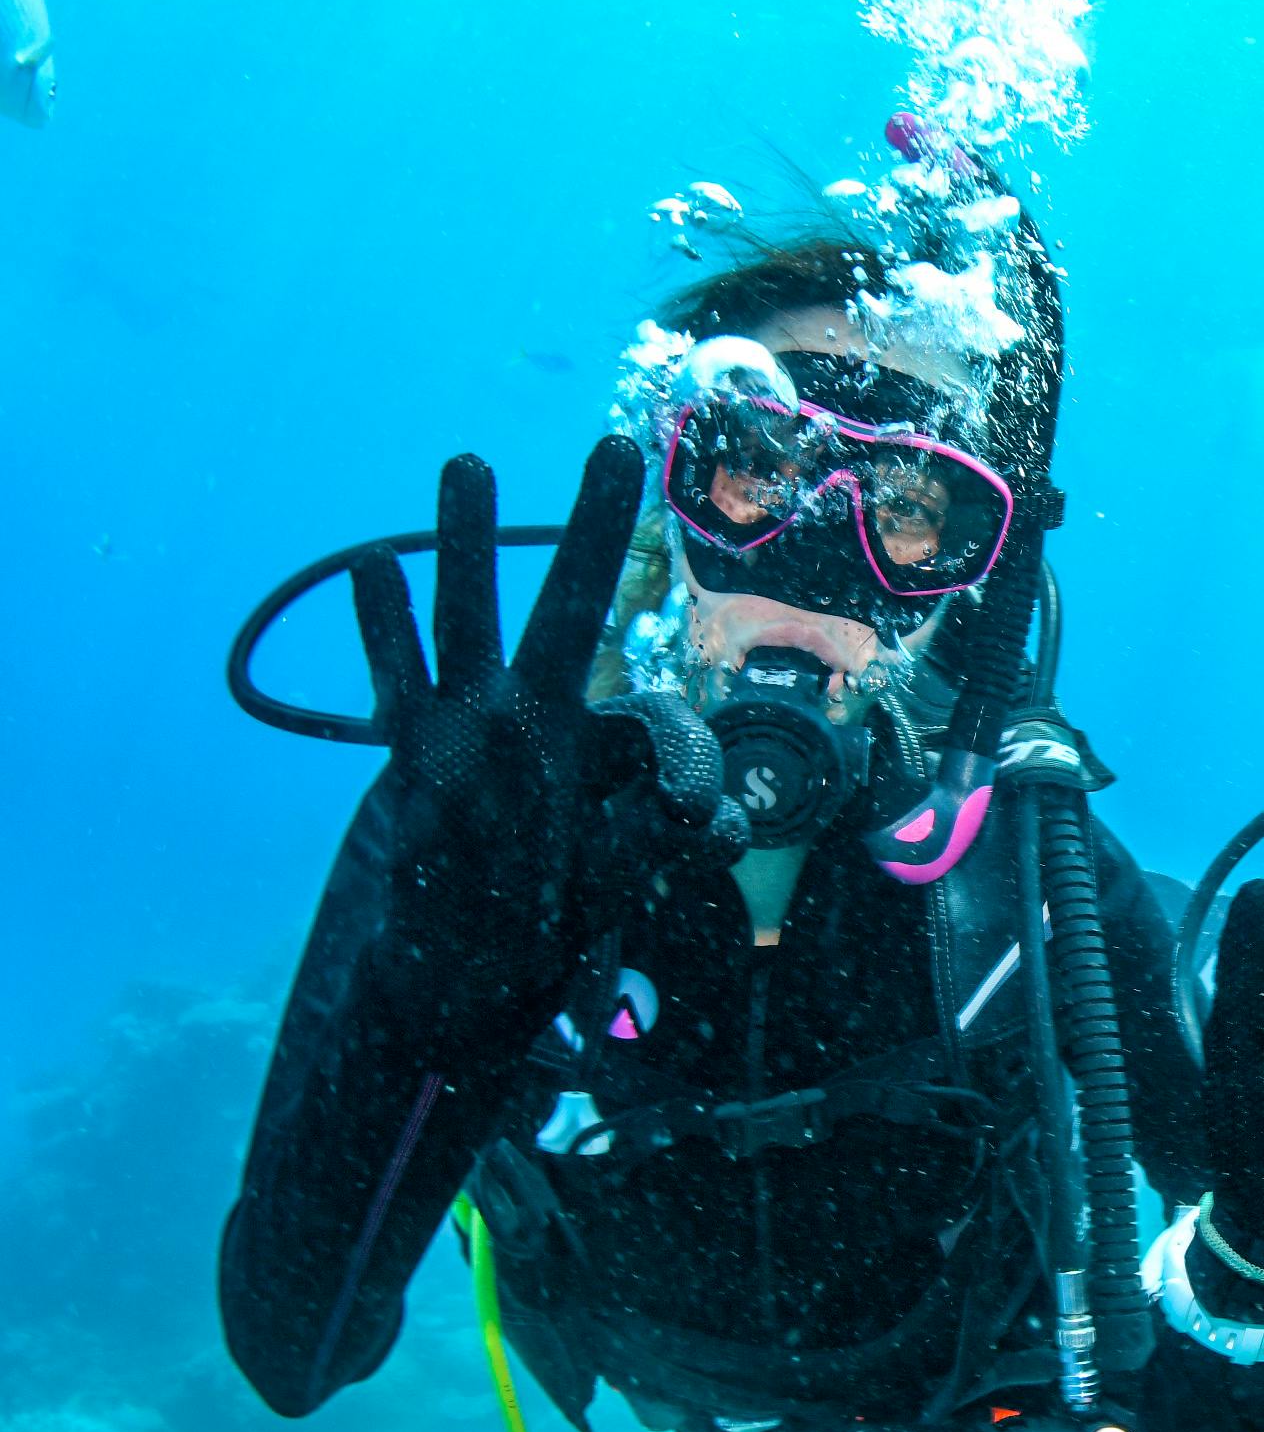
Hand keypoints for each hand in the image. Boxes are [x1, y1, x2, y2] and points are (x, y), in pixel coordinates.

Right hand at [350, 441, 743, 1061]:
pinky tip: (374, 570)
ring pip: (472, 620)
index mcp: (600, 765)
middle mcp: (541, 729)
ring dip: (465, 545)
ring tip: (470, 462)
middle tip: (616, 448)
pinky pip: (396, 682)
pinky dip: (384, 629)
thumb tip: (722, 821)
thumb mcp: (609, 892)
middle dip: (594, 532)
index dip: (684, 763)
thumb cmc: (534, 939)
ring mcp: (472, 734)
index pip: (657, 723)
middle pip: (571, 612)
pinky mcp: (411, 760)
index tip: (687, 816)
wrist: (448, 983)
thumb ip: (659, 845)